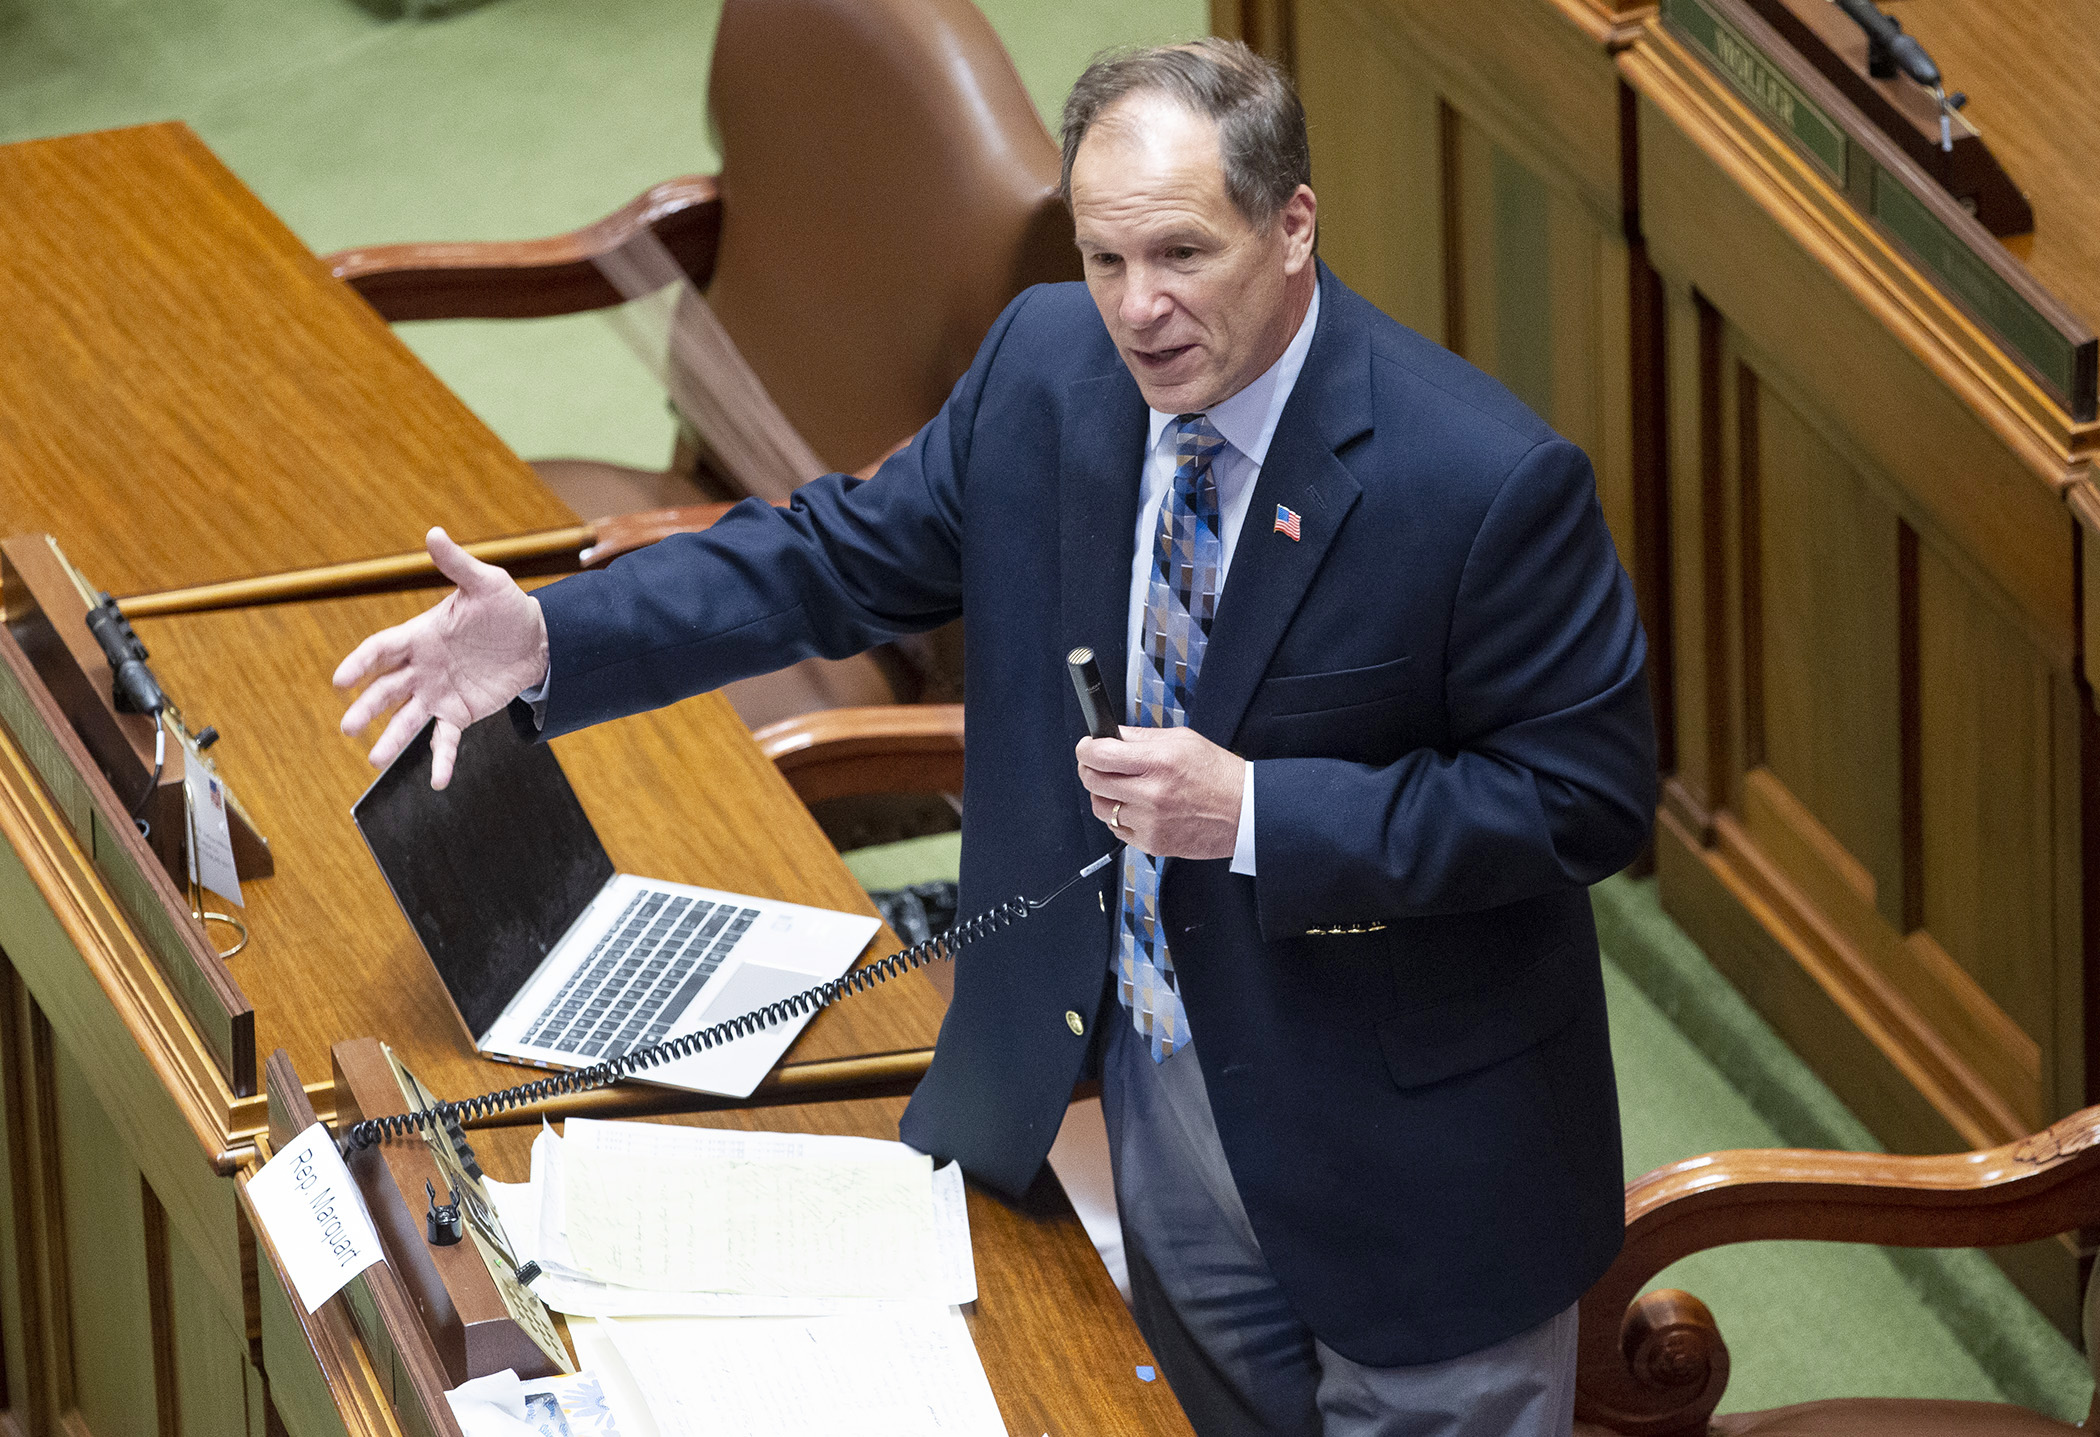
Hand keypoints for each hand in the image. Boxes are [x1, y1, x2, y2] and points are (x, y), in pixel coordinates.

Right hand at [333, 527, 549, 788]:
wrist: (538, 639)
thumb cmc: (507, 607)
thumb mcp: (487, 583)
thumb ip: (458, 565)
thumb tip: (434, 533)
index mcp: (420, 635)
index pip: (381, 649)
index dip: (360, 663)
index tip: (341, 680)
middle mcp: (422, 668)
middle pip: (386, 690)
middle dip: (366, 709)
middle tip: (348, 728)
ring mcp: (438, 693)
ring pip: (408, 720)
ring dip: (392, 739)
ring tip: (376, 760)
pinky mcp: (459, 713)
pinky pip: (445, 741)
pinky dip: (440, 761)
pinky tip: (437, 782)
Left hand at [1076, 727, 1243, 858]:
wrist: (1245, 812)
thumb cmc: (1218, 775)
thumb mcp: (1182, 740)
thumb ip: (1142, 737)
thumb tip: (1112, 735)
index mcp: (1158, 762)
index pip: (1100, 754)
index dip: (1086, 747)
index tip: (1087, 746)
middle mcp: (1151, 793)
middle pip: (1093, 781)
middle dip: (1090, 769)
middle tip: (1099, 764)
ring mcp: (1150, 822)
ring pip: (1100, 808)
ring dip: (1103, 795)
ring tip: (1121, 787)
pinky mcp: (1152, 843)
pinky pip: (1117, 829)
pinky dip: (1120, 818)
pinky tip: (1137, 808)